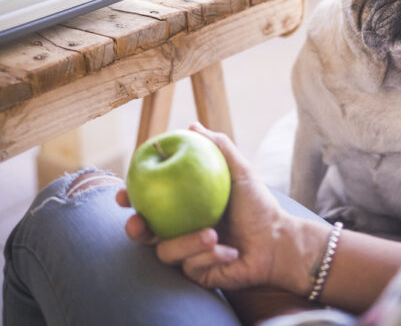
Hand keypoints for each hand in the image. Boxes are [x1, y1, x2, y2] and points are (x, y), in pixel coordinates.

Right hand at [117, 123, 305, 291]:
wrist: (277, 241)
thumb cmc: (259, 205)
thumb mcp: (240, 172)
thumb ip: (219, 148)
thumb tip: (193, 125)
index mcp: (182, 207)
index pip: (148, 201)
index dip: (129, 198)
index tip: (123, 194)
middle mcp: (179, 231)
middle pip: (143, 233)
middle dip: (135, 229)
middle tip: (139, 223)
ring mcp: (186, 255)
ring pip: (167, 252)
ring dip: (188, 243)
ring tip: (214, 234)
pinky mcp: (197, 275)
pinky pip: (191, 267)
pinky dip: (211, 256)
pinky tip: (230, 251)